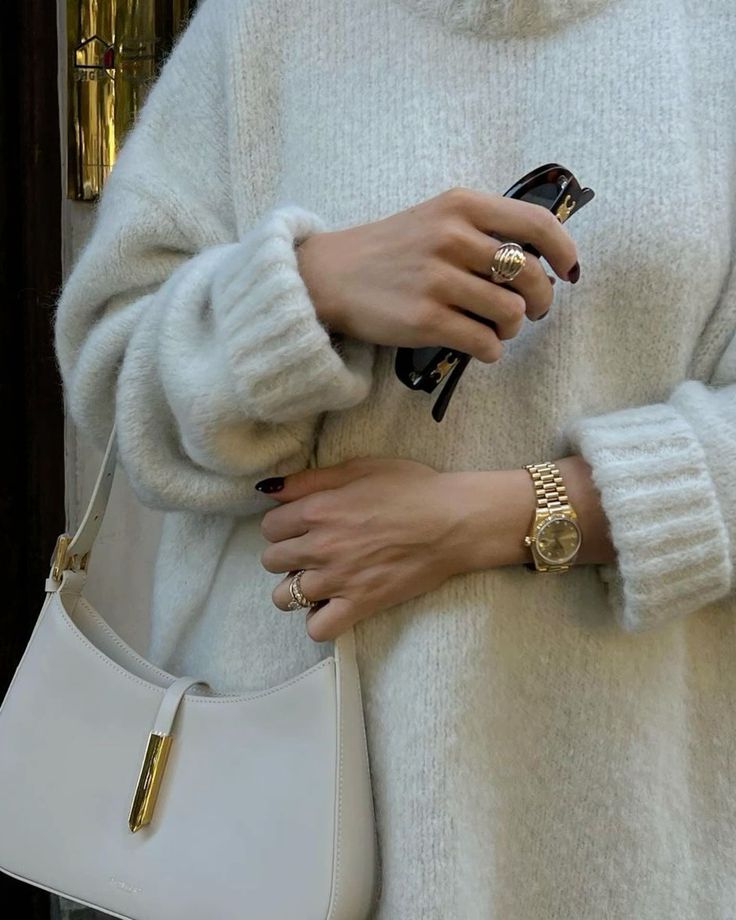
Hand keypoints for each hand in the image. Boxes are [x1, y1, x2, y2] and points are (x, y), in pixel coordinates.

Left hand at [258, 456, 506, 640]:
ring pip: (284, 597)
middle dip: (286, 554)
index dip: (283, 525)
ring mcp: (338, 579)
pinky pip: (318, 628)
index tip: (302, 525)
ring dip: (295, 588)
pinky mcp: (360, 605)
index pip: (269, 527)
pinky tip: (331, 605)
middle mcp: (321, 546)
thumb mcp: (359, 467)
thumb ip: (309, 479)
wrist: (454, 521)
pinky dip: (318, 620)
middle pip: (271, 561)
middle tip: (311, 550)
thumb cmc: (412, 488)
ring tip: (317, 579)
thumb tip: (269, 489)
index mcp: (318, 510)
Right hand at [296, 186, 578, 363]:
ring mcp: (438, 280)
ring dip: (511, 328)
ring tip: (496, 328)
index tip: (569, 271)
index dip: (565, 252)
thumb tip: (542, 258)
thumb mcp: (435, 218)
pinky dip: (491, 350)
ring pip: (511, 314)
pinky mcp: (425, 320)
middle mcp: (452, 237)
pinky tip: (479, 346)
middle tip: (531, 310)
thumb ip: (482, 229)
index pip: (537, 224)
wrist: (331, 276)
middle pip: (530, 276)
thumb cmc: (391, 250)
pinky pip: (485, 343)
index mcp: (461, 206)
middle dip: (541, 301)